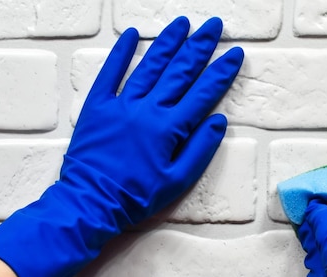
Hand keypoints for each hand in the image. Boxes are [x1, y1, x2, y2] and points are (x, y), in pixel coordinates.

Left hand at [66, 16, 243, 223]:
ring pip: (149, 66)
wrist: (92, 201)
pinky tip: (132, 34)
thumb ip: (200, 149)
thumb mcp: (178, 181)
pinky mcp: (98, 107)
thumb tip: (218, 121)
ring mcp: (121, 105)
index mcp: (169, 129)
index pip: (202, 93)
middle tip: (213, 26)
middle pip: (178, 72)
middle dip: (199, 47)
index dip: (221, 72)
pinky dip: (120, 53)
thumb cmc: (137, 197)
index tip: (234, 54)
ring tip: (183, 24)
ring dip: (168, 43)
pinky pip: (110, 74)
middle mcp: (148, 110)